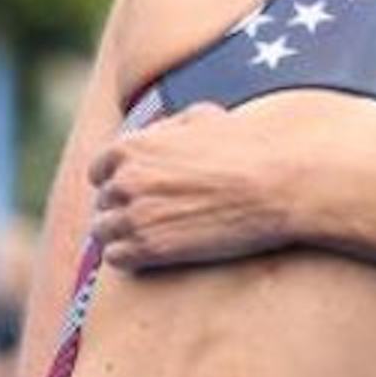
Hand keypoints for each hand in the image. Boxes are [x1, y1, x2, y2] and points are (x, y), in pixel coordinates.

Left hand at [89, 104, 295, 270]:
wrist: (275, 185)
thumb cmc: (247, 148)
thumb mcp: (204, 117)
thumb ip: (170, 127)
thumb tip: (160, 131)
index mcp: (132, 146)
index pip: (100, 169)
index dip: (118, 180)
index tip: (137, 190)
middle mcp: (125, 180)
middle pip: (104, 201)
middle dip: (122, 207)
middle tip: (150, 215)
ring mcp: (135, 216)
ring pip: (103, 231)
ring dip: (122, 234)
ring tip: (149, 237)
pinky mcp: (151, 248)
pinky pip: (116, 258)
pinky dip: (129, 257)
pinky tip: (152, 253)